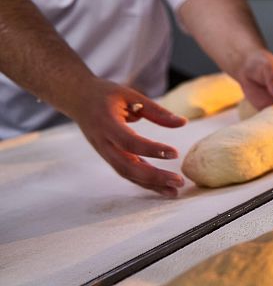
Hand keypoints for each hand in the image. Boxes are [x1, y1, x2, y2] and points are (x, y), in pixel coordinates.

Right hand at [65, 79, 186, 196]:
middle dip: (154, 177)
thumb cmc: (104, 94)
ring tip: (174, 192)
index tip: (175, 153)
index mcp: (106, 123)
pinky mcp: (109, 157)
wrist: (76, 99)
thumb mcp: (130, 95)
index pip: (130, 142)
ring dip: (151, 185)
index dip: (152, 149)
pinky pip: (127, 172)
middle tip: (179, 182)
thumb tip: (183, 122)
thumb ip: (156, 111)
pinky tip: (162, 187)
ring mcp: (104, 152)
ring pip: (127, 174)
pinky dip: (144, 181)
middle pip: (128, 166)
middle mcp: (103, 142)